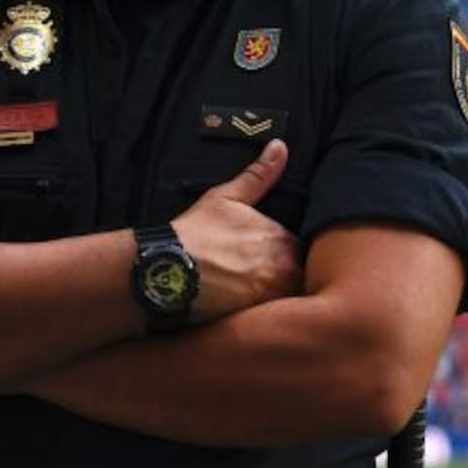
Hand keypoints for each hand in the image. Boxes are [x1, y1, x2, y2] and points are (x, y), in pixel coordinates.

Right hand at [172, 139, 301, 322]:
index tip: (269, 262)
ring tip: (255, 301)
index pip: (299, 252)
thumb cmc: (194, 233)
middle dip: (286, 281)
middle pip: (297, 278)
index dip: (285, 258)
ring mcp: (271, 296)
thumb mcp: (227, 197)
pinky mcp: (256, 320)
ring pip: (287, 301)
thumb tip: (281, 146)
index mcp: (281, 239)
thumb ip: (259, 175)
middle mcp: (284, 268)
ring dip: (278, 300)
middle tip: (261, 284)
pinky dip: (264, 321)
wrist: (167, 269)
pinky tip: (250, 318)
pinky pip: (271, 322)